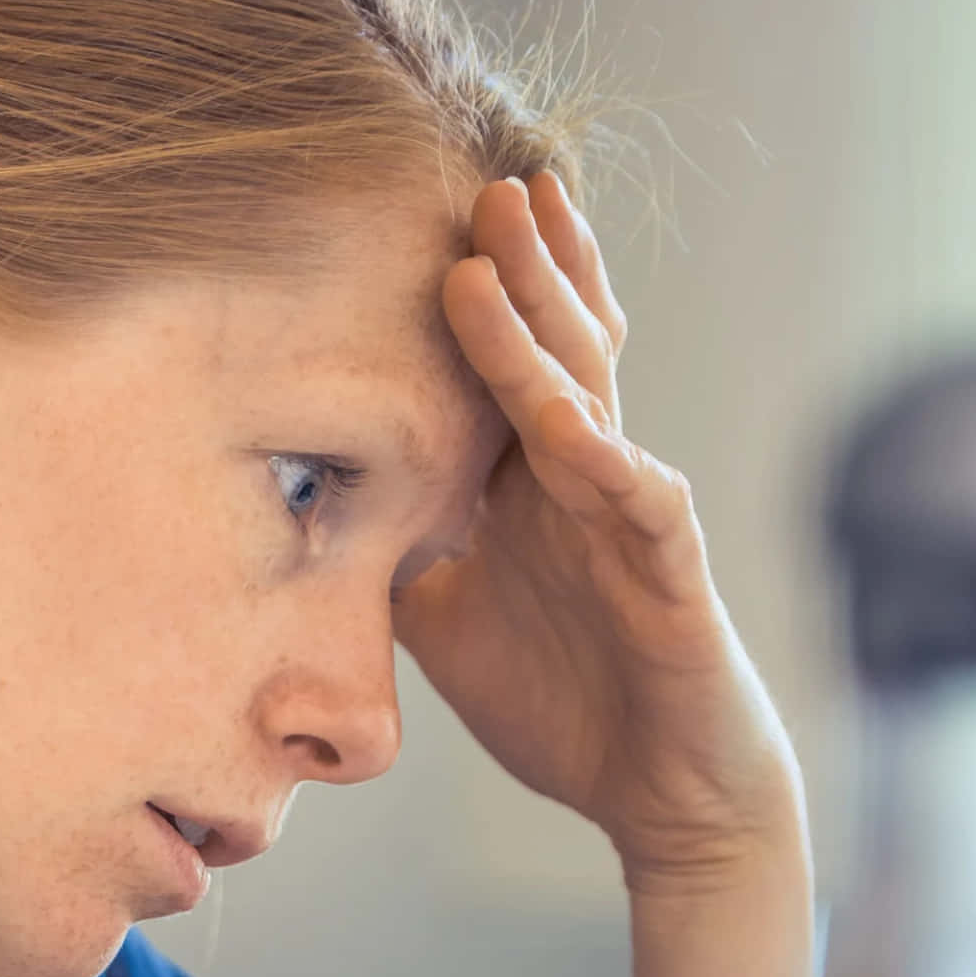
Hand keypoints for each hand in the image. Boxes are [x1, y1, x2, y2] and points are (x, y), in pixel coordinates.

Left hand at [392, 173, 802, 884]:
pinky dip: (604, 460)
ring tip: (497, 254)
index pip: (510, 363)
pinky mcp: (671, 578)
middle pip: (554, 350)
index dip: (488, 290)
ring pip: (588, 401)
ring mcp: (630, 520)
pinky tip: (566, 421)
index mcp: (533, 481)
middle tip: (482, 181)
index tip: (436, 213)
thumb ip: (392, 551)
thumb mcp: (442, 615)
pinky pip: (640, 505)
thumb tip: (303, 512)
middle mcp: (584, 480)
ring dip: (540, 329)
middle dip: (519, 265)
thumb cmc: (560, 694)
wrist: (658, 795)